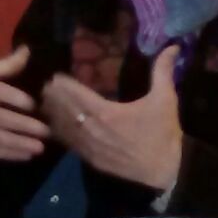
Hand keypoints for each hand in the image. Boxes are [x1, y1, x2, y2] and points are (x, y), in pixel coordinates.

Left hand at [41, 45, 182, 190]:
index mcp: (107, 112)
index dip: (65, 86)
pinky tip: (55, 127)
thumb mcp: (165, 99)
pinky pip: (70, 144)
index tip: (55, 77)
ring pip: (65, 128)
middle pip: (67, 111)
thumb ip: (163, 71)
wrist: (164, 172)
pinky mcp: (91, 160)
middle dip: (55, 98)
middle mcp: (93, 129)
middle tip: (45, 87)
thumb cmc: (163, 133)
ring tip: (44, 103)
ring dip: (54, 115)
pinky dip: (61, 133)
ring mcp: (90, 147)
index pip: (78, 96)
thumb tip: (172, 46)